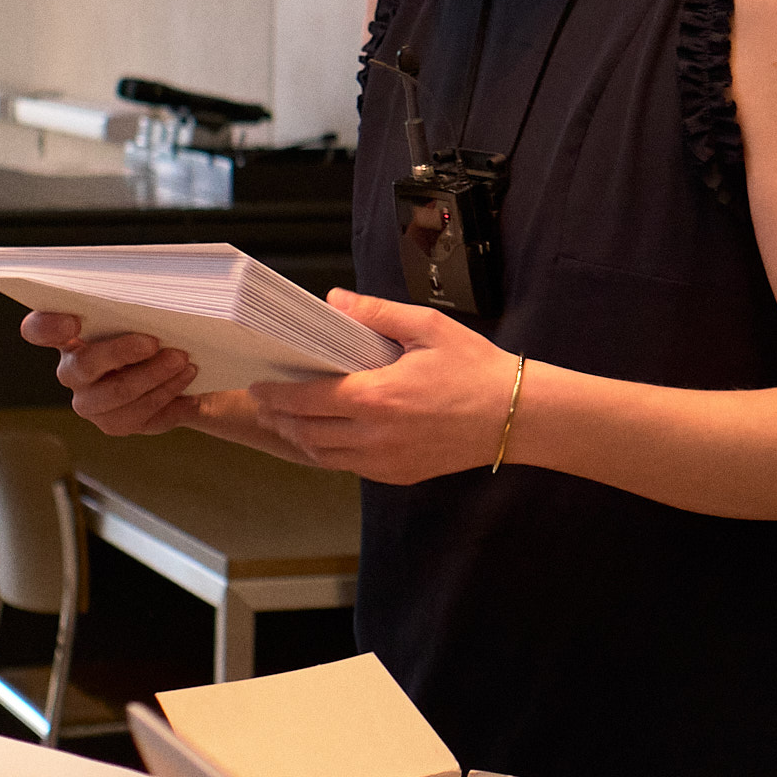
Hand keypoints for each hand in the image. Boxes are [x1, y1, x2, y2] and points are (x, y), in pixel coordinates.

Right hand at [19, 309, 211, 436]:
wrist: (181, 371)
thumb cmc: (157, 333)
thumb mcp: (146, 317)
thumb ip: (137, 310)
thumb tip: (156, 305)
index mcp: (68, 337)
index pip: (38, 330)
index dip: (47, 327)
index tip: (73, 321)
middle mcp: (72, 372)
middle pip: (83, 366)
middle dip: (122, 352)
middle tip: (155, 342)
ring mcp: (92, 403)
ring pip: (118, 395)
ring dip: (155, 378)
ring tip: (184, 362)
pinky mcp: (116, 424)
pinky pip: (142, 416)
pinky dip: (171, 399)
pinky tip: (188, 387)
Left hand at [232, 291, 518, 486]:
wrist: (516, 416)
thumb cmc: (476, 369)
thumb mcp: (429, 327)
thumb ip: (377, 313)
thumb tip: (336, 301)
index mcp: (377, 397)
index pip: (307, 400)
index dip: (276, 394)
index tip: (260, 385)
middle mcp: (376, 436)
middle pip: (306, 432)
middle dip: (280, 417)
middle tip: (267, 402)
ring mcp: (387, 461)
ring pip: (324, 455)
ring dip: (301, 438)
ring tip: (290, 420)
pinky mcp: (400, 475)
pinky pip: (351, 467)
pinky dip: (330, 453)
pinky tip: (328, 436)